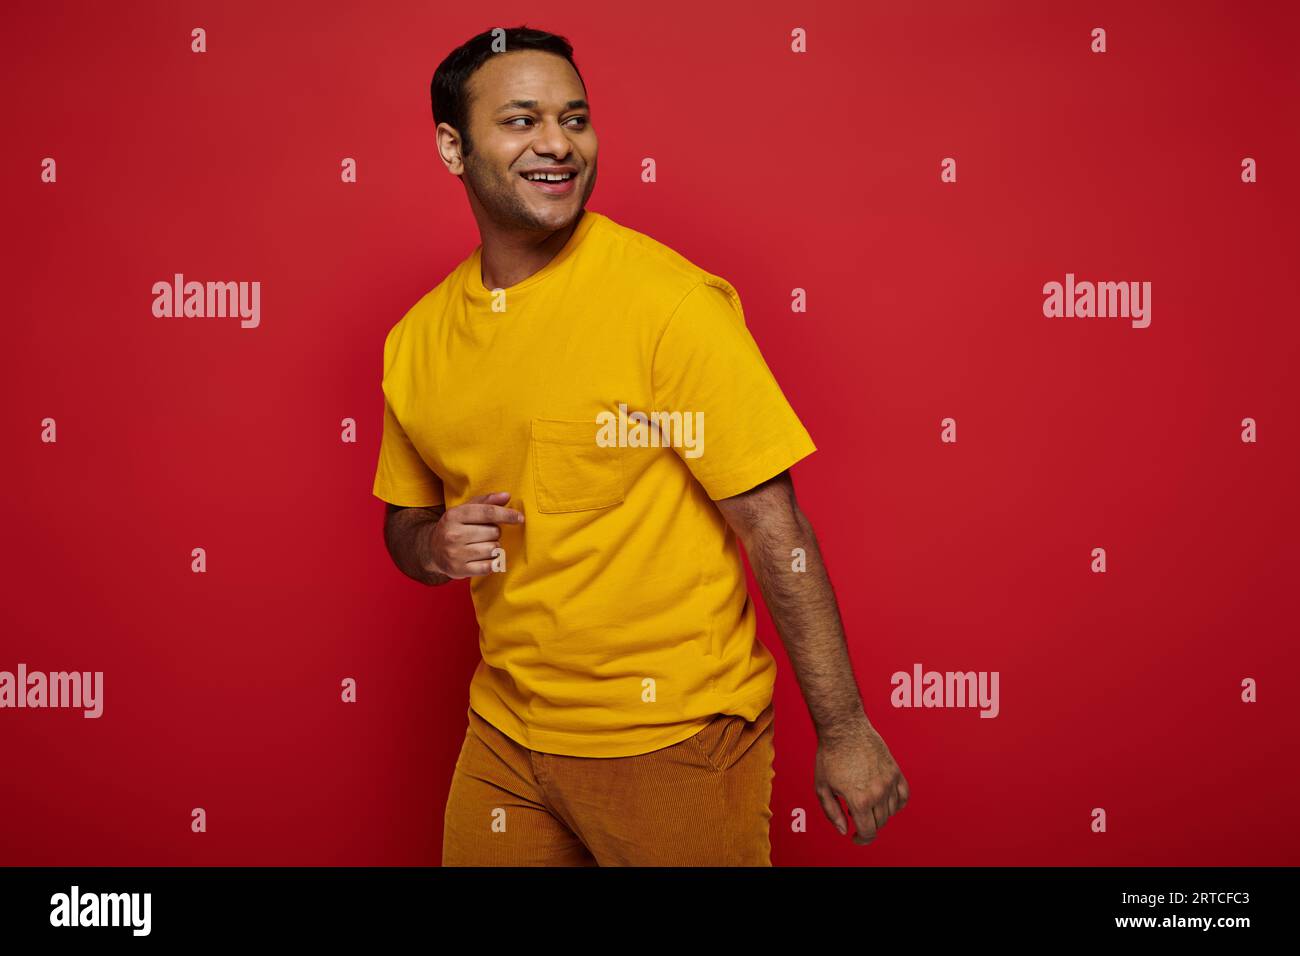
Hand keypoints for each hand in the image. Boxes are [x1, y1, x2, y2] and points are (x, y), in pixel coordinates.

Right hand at [424, 491, 523, 578]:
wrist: (432, 549)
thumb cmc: (456, 526)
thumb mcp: (465, 510)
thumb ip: (486, 501)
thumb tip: (507, 496)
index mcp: (454, 515)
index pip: (487, 512)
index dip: (507, 514)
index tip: (520, 518)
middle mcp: (452, 534)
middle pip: (493, 532)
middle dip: (495, 532)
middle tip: (484, 534)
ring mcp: (455, 554)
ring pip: (493, 549)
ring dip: (494, 547)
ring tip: (482, 545)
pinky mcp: (459, 570)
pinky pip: (489, 566)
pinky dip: (492, 562)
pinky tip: (483, 558)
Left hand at [814, 716, 908, 844]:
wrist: (843, 728)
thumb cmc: (829, 755)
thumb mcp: (822, 787)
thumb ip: (832, 812)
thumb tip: (844, 830)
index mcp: (858, 799)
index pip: (868, 832)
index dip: (862, 839)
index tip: (856, 837)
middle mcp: (877, 793)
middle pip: (879, 823)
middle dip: (867, 824)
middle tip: (855, 814)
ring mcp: (889, 781)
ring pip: (891, 811)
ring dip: (879, 814)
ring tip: (865, 803)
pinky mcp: (895, 770)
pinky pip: (904, 795)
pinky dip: (897, 803)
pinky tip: (887, 802)